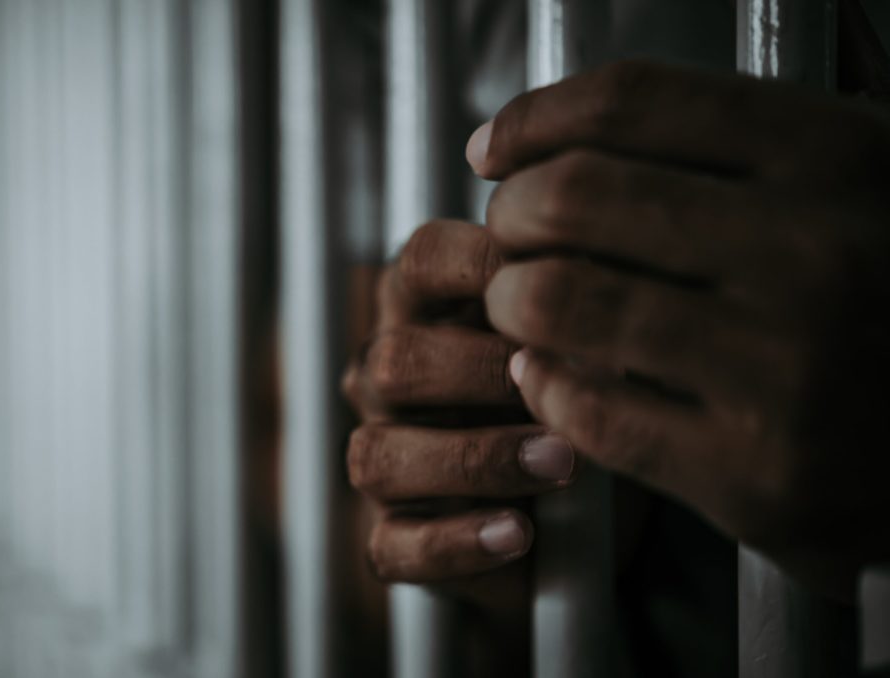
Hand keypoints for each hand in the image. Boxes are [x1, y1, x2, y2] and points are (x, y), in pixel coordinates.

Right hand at [343, 220, 577, 589]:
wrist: (586, 513)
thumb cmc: (578, 404)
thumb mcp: (588, 344)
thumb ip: (581, 304)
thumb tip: (598, 271)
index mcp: (425, 309)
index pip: (422, 259)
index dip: (480, 263)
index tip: (553, 283)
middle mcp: (388, 380)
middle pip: (395, 360)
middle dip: (482, 372)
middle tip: (560, 388)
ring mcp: (385, 459)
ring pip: (381, 455)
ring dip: (476, 458)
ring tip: (560, 463)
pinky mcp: (393, 538)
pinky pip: (394, 546)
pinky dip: (457, 541)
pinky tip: (520, 532)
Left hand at [470, 59, 889, 593]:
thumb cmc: (879, 308)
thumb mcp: (841, 191)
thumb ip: (726, 150)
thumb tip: (549, 140)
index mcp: (837, 158)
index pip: (631, 102)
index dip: (534, 120)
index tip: (495, 149)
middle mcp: (818, 254)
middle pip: (573, 196)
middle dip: (511, 214)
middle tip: (510, 236)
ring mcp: (788, 369)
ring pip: (559, 299)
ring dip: (510, 299)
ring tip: (521, 305)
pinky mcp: (754, 472)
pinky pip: (584, 408)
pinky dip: (541, 385)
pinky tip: (549, 376)